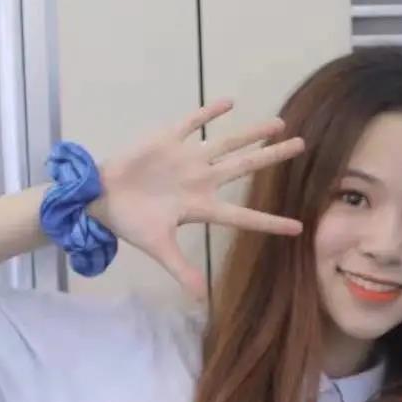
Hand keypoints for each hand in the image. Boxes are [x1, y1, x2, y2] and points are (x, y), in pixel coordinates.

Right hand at [90, 99, 304, 298]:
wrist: (99, 198)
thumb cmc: (129, 222)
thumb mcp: (158, 248)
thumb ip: (181, 269)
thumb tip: (200, 299)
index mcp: (201, 207)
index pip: (243, 216)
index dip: (270, 222)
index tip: (299, 227)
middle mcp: (201, 181)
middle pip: (245, 168)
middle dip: (272, 158)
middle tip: (302, 145)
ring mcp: (187, 159)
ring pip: (226, 143)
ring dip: (252, 133)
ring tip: (279, 123)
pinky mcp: (168, 140)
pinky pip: (192, 123)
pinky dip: (209, 113)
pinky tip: (230, 103)